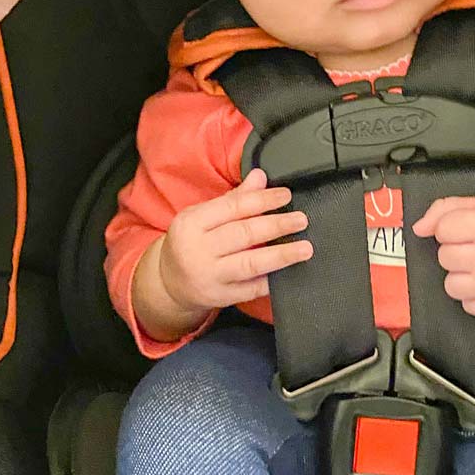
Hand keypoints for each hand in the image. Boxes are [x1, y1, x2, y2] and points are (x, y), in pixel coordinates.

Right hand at [158, 167, 311, 314]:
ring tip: (304, 248)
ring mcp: (209, 276)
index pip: (233, 207)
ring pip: (250, 264)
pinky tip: (287, 272)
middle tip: (301, 220)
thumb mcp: (202, 216)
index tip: (285, 196)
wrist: (169, 282)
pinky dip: (270, 280)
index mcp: (192, 223)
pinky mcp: (220, 297)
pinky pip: (251, 289)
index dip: (262, 200)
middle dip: (276, 225)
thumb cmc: (191, 242)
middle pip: (244, 234)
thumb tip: (260, 177)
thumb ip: (234, 198)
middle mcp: (198, 250)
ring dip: (281, 255)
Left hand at [411, 195, 474, 316]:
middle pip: (445, 257)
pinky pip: (465, 304)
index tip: (465, 230)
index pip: (442, 229)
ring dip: (461, 276)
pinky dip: (473, 296)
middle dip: (456, 251)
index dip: (450, 229)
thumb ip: (446, 209)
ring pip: (450, 284)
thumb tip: (418, 228)